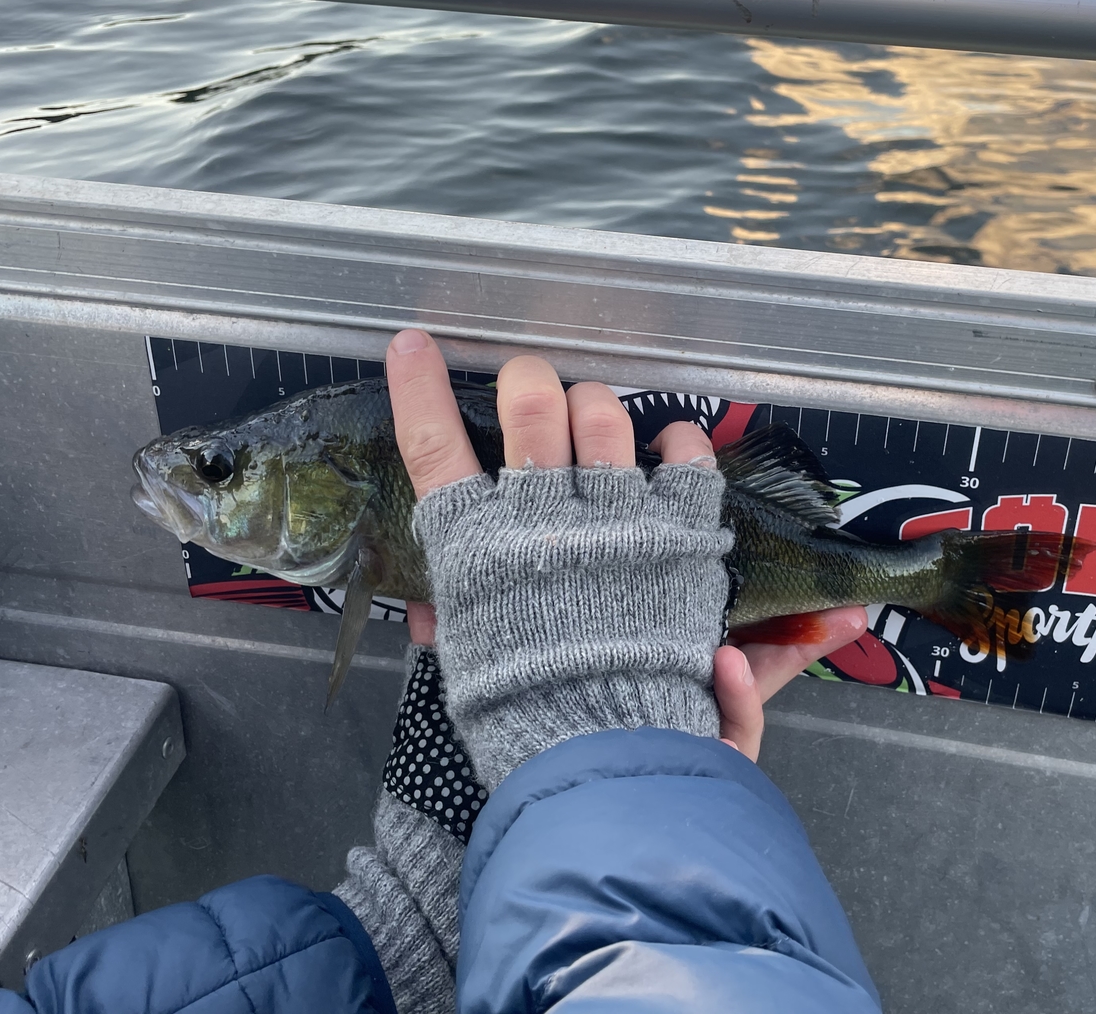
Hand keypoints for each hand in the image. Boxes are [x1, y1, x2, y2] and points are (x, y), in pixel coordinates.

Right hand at [388, 329, 862, 762]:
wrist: (609, 750)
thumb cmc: (531, 714)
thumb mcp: (474, 665)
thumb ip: (456, 623)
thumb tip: (428, 617)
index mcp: (479, 552)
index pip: (433, 450)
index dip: (418, 390)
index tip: (413, 345)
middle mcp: (543, 523)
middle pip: (531, 411)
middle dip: (530, 383)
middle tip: (536, 389)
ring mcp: (615, 523)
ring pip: (604, 420)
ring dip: (600, 409)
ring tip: (601, 423)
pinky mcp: (677, 535)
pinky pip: (683, 460)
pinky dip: (679, 444)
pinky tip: (671, 448)